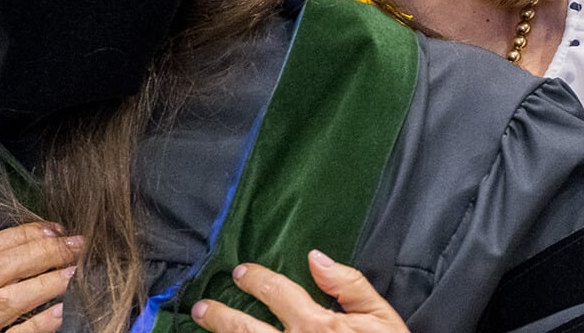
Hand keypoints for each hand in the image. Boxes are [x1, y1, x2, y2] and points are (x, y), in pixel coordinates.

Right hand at [0, 222, 81, 332]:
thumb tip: (46, 241)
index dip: (25, 234)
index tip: (56, 230)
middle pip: (2, 267)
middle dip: (44, 252)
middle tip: (74, 247)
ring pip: (8, 298)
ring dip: (46, 282)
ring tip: (73, 275)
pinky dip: (41, 321)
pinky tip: (61, 311)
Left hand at [190, 249, 407, 332]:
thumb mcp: (381, 317)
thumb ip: (349, 285)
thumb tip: (316, 258)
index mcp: (316, 325)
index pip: (276, 292)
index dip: (256, 280)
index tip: (241, 273)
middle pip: (244, 329)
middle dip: (220, 315)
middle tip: (202, 306)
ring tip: (202, 327)